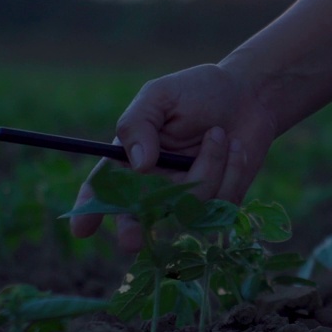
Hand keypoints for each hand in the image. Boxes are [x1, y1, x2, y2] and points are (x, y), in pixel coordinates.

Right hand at [68, 64, 278, 252]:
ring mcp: (187, 197)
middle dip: (132, 230)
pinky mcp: (218, 203)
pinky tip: (235, 148)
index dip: (90, 210)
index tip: (82, 228)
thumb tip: (139, 165)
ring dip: (208, 166)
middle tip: (132, 240)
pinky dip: (231, 171)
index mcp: (131, 156)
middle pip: (136, 217)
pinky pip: (220, 204)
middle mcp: (156, 183)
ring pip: (188, 206)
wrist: (249, 95)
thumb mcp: (161, 95)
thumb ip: (140, 123)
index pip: (103, 187)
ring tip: (219, 133)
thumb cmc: (198, 91)